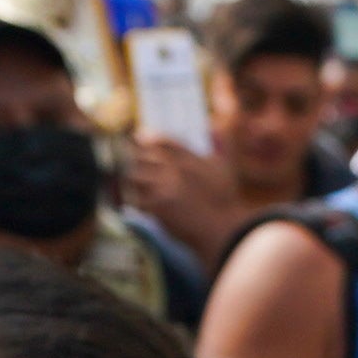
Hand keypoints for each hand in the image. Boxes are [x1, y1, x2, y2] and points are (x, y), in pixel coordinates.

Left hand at [118, 134, 245, 262]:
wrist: (224, 230)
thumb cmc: (226, 201)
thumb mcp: (225, 168)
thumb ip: (220, 144)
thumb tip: (213, 126)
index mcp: (190, 158)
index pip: (162, 141)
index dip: (147, 138)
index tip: (138, 137)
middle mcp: (175, 169)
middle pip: (142, 155)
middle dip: (137, 160)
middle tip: (131, 164)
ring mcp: (165, 187)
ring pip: (135, 176)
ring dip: (135, 182)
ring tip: (137, 187)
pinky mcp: (159, 206)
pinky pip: (138, 200)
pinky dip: (139, 204)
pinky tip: (145, 207)